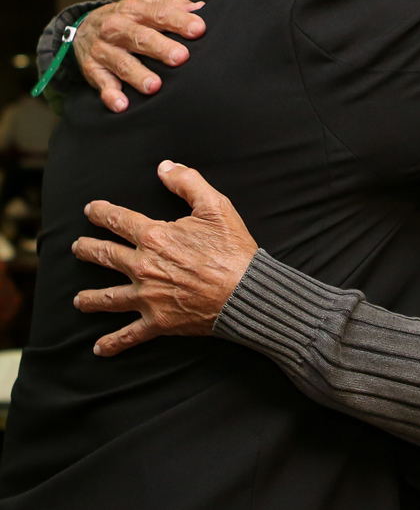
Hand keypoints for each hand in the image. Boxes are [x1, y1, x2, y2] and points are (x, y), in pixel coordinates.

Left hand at [72, 161, 257, 355]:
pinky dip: (113, 343)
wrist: (245, 291)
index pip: (118, 220)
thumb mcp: (216, 206)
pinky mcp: (158, 322)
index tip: (90, 210)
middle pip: (105, 256)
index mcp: (154, 236)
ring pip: (109, 297)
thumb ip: (188, 182)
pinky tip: (100, 348)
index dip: (101, 213)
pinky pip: (130, 334)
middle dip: (87, 250)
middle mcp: (143, 266)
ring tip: (78, 299)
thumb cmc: (233, 248)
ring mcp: (148, 297)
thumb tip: (165, 167)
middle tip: (76, 248)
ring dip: (90, 298)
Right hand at [74, 0, 206, 112]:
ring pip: (122, 62)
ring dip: (138, 75)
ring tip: (155, 86)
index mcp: (135, 10)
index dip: (179, 21)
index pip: (159, 14)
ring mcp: (104, 49)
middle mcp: (117, 27)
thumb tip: (201, 9)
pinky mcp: (93, 69)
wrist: (83, 26)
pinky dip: (110, 94)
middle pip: (140, 37)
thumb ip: (173, 5)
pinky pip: (101, 83)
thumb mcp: (148, 2)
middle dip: (160, 47)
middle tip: (180, 57)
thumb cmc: (129, 17)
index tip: (199, 29)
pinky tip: (122, 105)